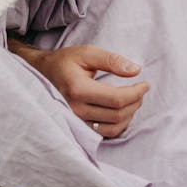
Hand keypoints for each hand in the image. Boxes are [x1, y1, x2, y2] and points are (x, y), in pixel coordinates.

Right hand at [11, 41, 149, 138]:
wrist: (40, 75)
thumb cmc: (64, 62)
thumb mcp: (86, 53)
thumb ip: (112, 60)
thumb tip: (135, 70)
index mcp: (78, 89)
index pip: (117, 99)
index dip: (136, 93)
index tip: (146, 84)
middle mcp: (75, 109)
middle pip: (118, 115)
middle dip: (135, 102)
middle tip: (140, 90)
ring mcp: (75, 122)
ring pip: (113, 128)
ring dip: (129, 116)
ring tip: (133, 100)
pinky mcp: (77, 128)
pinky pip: (104, 134)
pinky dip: (119, 125)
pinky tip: (122, 112)